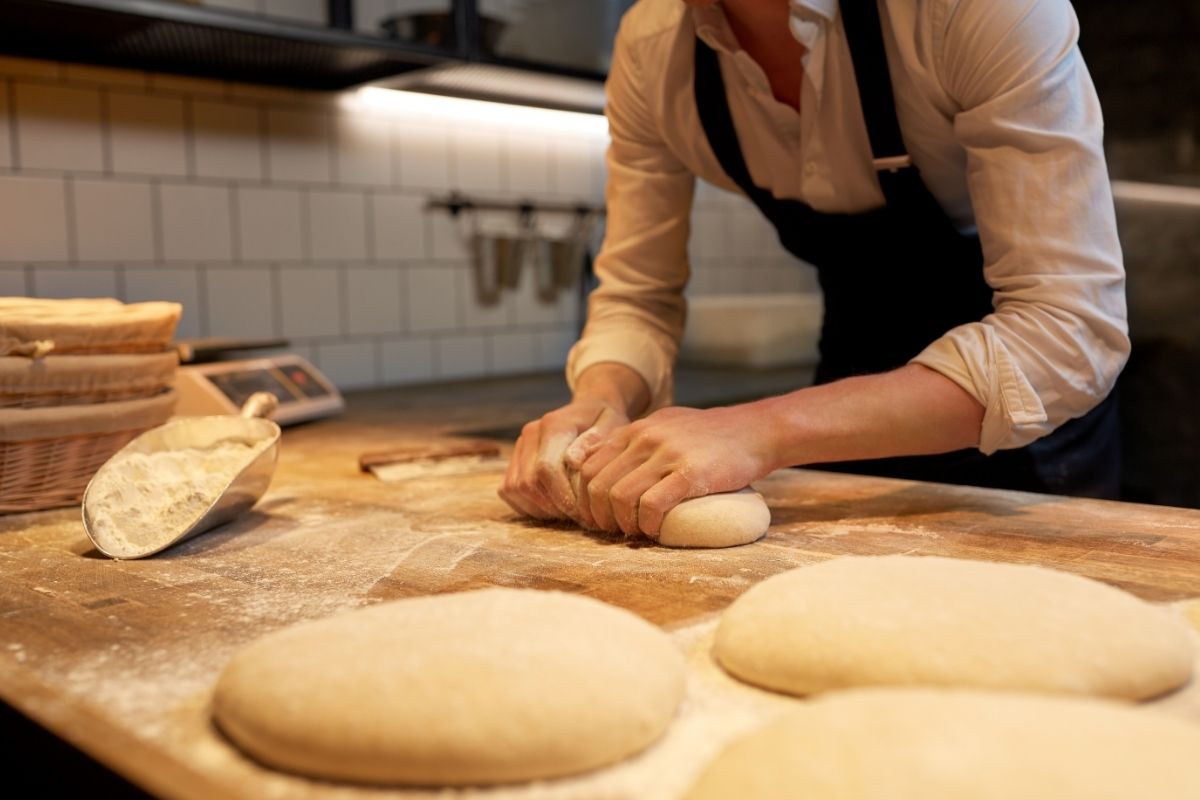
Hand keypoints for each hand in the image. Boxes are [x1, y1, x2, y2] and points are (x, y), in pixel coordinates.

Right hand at [499, 398, 629, 520]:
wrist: (590, 409)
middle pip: (528, 482)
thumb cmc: (605, 422)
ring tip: (566, 512)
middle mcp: (531, 433)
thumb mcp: (612, 425)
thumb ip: (595, 441)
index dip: (562, 496)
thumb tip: (572, 460)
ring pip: (515, 489)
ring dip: (539, 508)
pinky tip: (552, 506)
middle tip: (577, 516)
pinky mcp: (514, 458)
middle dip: (552, 506)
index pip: (546, 468)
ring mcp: (520, 446)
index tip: (582, 512)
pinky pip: (508, 490)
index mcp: (554, 424)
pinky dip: (527, 505)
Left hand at [574, 403, 779, 536]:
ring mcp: (667, 455)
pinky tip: (654, 531)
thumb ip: (638, 440)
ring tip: (634, 533)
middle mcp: (645, 438)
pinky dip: (646, 524)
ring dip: (621, 523)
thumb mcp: (666, 424)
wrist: (755, 431)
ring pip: (619, 496)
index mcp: (636, 430)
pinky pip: (652, 505)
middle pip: (598, 484)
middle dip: (598, 515)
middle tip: (611, 530)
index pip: (588, 465)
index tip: (596, 515)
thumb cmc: (710, 434)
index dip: (585, 497)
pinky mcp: (690, 474)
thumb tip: (609, 461)